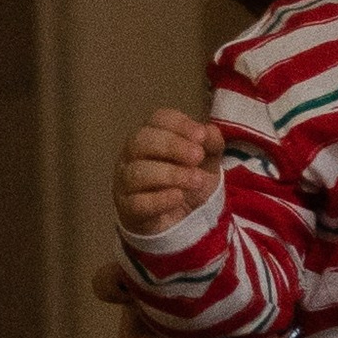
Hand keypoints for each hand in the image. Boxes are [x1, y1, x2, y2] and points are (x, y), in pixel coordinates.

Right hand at [115, 107, 222, 235]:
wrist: (185, 218)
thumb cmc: (190, 180)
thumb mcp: (209, 159)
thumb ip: (211, 142)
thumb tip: (207, 133)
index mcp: (152, 135)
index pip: (158, 120)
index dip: (179, 124)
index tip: (201, 136)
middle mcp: (133, 154)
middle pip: (141, 141)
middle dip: (172, 146)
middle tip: (197, 157)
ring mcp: (126, 182)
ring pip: (137, 172)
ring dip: (171, 174)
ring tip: (196, 181)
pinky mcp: (128, 209)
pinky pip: (138, 202)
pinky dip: (160, 199)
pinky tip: (179, 197)